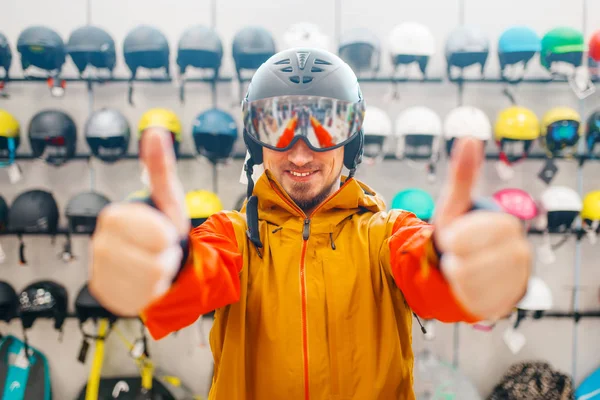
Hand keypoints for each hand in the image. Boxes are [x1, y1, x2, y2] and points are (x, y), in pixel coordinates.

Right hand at [88, 129, 190, 315]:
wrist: (156, 257)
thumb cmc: (163, 223)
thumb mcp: (167, 195)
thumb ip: (161, 166)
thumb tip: (156, 130)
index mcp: (112, 217)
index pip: (153, 234)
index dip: (167, 236)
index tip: (166, 232)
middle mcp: (99, 244)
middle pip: (152, 262)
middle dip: (168, 256)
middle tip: (163, 249)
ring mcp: (99, 270)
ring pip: (149, 282)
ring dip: (163, 274)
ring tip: (157, 262)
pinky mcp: (105, 293)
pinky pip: (140, 299)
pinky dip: (153, 291)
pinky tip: (149, 280)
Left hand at [432, 138, 531, 319]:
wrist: (460, 264)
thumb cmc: (457, 231)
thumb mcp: (454, 203)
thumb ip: (462, 174)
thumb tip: (469, 136)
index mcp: (508, 226)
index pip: (491, 232)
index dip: (465, 237)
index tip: (449, 239)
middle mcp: (519, 253)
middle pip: (487, 262)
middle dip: (460, 260)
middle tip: (451, 257)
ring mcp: (515, 280)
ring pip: (483, 286)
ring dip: (460, 279)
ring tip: (454, 270)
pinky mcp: (505, 302)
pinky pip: (482, 304)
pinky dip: (465, 297)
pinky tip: (460, 287)